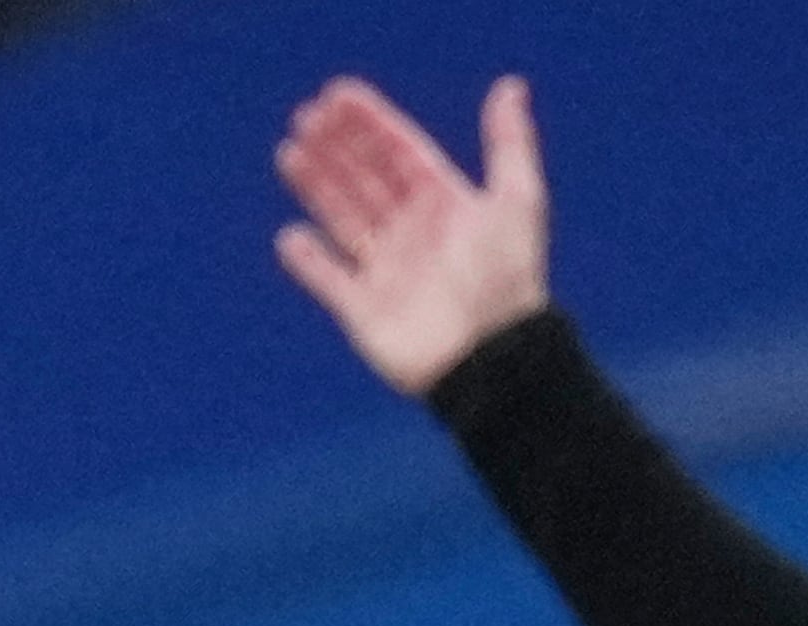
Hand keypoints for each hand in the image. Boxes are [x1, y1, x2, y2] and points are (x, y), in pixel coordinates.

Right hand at [274, 73, 549, 395]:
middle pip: (366, 180)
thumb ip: (508, 143)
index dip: (371, 123)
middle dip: (337, 147)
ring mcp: (388, 273)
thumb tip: (511, 86)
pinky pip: (329, 281)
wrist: (493, 357)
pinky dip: (308, 262)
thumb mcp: (517, 201)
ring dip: (316, 186)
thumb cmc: (508, 279)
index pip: (401, 154)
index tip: (337, 94)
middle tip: (307, 117)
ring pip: (342, 219)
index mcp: (447, 206)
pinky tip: (291, 236)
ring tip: (289, 153)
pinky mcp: (365, 313)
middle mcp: (415, 235)